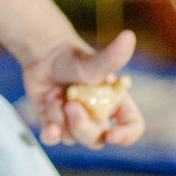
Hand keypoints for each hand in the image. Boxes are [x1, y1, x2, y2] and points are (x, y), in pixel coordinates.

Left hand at [21, 30, 145, 149]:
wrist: (43, 53)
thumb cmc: (74, 57)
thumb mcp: (93, 62)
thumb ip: (112, 57)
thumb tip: (129, 36)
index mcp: (114, 103)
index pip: (132, 128)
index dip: (126, 136)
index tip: (111, 135)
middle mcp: (97, 117)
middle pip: (97, 140)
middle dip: (83, 126)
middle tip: (71, 105)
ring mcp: (74, 123)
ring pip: (71, 138)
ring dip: (60, 117)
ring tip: (55, 94)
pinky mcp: (53, 123)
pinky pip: (54, 140)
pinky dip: (51, 135)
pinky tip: (48, 126)